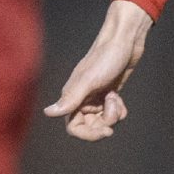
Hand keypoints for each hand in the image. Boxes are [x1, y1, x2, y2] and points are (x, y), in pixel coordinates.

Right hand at [44, 0, 152, 140]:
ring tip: (115, 96)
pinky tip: (118, 96)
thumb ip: (70, 98)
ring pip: (103, 121)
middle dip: (105, 121)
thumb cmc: (106, 56)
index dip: (89, 134)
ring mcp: (95, 97)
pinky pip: (113, 114)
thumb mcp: (88, 79)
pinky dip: (119, 110)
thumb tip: (48, 113)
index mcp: (73, 96)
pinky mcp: (108, 94)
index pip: (74, 128)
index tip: (106, 130)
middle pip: (91, 127)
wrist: (125, 40)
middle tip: (114, 106)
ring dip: (113, 114)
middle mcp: (82, 99)